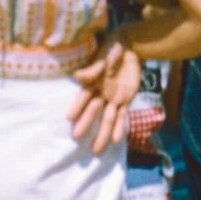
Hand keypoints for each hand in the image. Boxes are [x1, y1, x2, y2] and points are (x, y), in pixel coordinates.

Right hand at [66, 37, 141, 155]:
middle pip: (93, 111)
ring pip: (107, 119)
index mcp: (93, 82)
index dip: (77, 106)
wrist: (131, 48)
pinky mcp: (125, 101)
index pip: (83, 96)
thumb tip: (77, 76)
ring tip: (96, 151)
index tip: (69, 118)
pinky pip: (121, 116)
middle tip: (77, 138)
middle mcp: (100, 93)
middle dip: (86, 124)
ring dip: (102, 133)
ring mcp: (112, 98)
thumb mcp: (105, 55)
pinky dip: (119, 128)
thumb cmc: (112, 48)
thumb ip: (94, 68)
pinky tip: (115, 141)